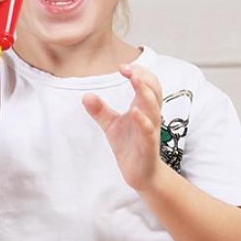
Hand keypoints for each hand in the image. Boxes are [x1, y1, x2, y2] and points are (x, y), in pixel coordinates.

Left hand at [83, 64, 163, 191]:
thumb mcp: (111, 125)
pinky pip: (148, 130)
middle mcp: (150, 115)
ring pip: (154, 107)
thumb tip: (85, 96)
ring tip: (135, 80)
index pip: (147, 83)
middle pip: (154, 90)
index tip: (122, 67)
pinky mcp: (148, 145)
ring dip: (145, 92)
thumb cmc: (129, 146)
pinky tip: (133, 111)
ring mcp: (151, 129)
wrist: (140, 173)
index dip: (138, 72)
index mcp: (144, 107)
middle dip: (143, 77)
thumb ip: (100, 110)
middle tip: (128, 68)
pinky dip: (142, 120)